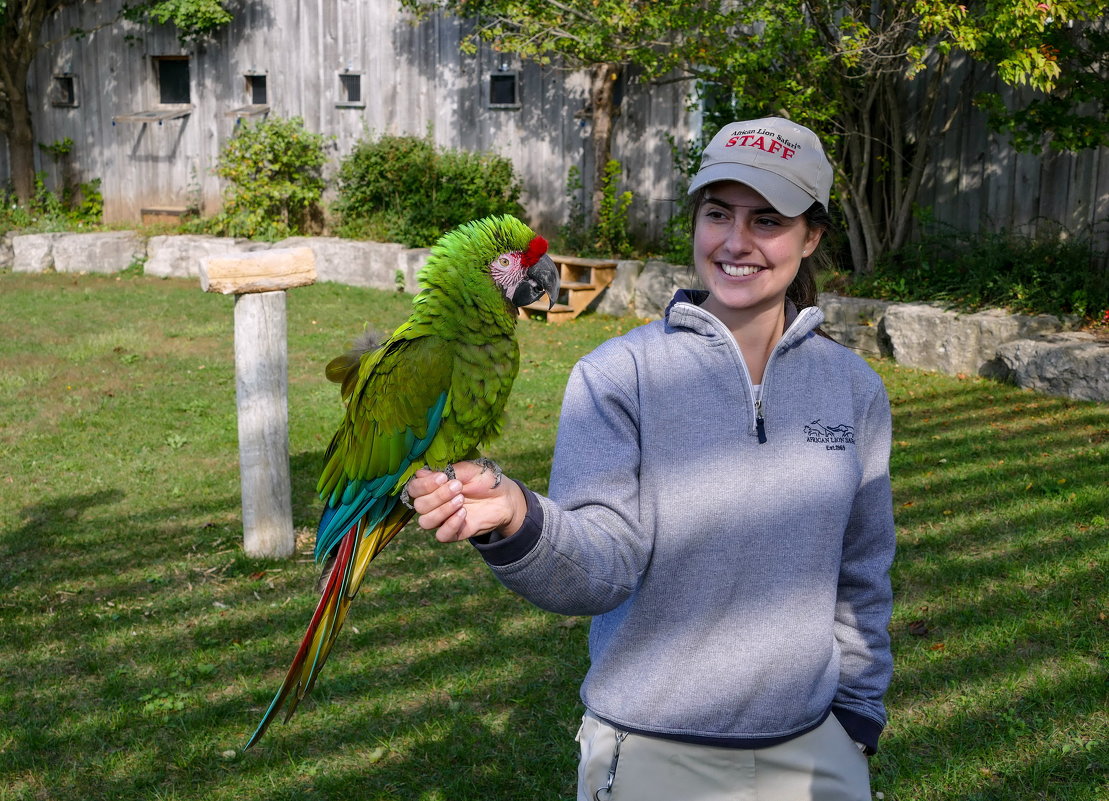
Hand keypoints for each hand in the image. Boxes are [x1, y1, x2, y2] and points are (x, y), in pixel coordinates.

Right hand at [405, 461, 526, 542]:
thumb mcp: (468, 469)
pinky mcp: (454, 532)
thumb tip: (420, 473)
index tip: (442, 477)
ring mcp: (443, 519)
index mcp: (433, 486)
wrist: (505, 497)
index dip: (423, 485)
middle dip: (438, 496)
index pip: (414, 489)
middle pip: (419, 506)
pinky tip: (464, 514)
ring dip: (442, 510)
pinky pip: (441, 535)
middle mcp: (433, 503)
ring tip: (461, 500)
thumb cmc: (485, 480)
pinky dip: (450, 524)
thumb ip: (446, 471)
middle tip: (458, 487)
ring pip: (425, 522)